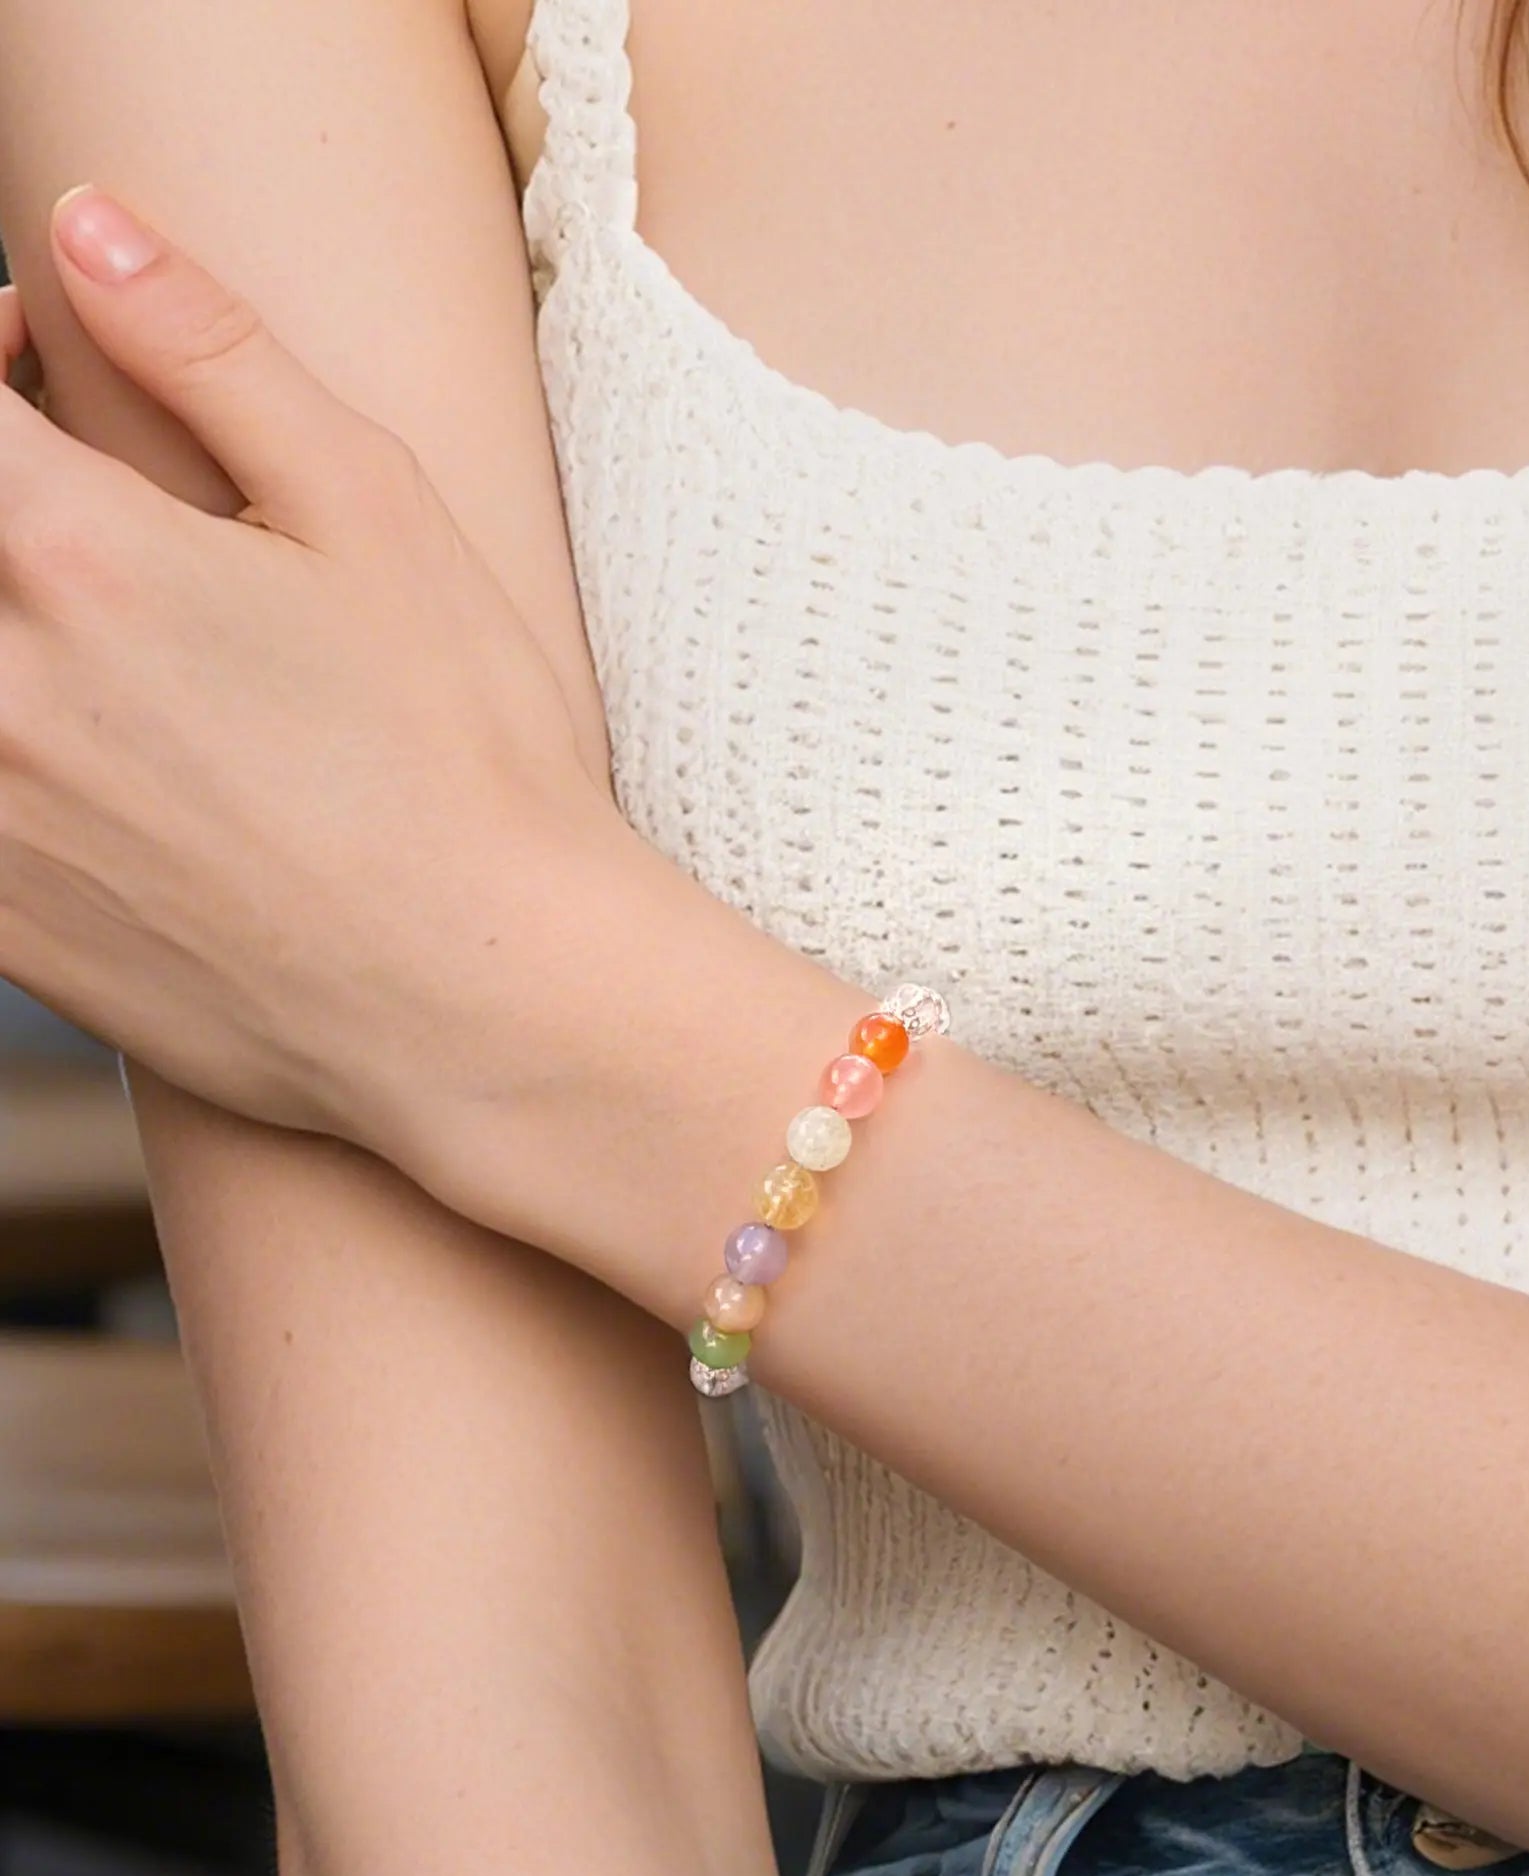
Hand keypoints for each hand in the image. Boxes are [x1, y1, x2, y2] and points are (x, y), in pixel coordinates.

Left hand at [0, 187, 618, 1150]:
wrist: (489, 1004)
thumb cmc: (464, 758)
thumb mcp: (377, 514)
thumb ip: (216, 351)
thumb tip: (82, 225)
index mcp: (75, 555)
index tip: (33, 360)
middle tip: (74, 509)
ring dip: (7, 622)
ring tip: (101, 638)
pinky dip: (7, 754)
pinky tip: (106, 761)